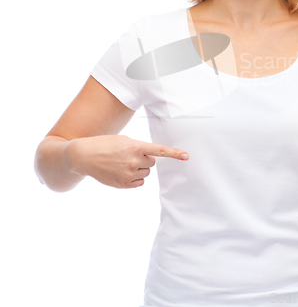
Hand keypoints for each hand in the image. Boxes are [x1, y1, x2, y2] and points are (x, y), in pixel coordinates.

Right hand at [65, 135, 188, 188]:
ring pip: (146, 173)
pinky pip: (139, 182)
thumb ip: (139, 148)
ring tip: (122, 163)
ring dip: (139, 168)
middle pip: (152, 162)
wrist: (84, 156)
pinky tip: (122, 172)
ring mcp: (128, 174)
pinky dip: (135, 178)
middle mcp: (133, 161)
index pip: (159, 151)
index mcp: (135, 147)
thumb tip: (152, 160)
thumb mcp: (124, 140)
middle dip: (144, 159)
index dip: (174, 153)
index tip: (186, 156)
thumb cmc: (106, 145)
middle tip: (129, 155)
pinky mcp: (123, 185)